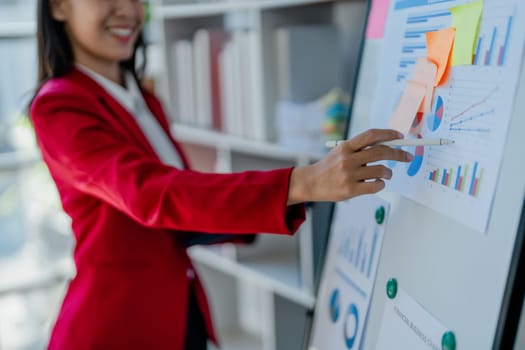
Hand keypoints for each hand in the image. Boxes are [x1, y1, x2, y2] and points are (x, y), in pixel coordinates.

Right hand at [288, 129, 413, 203]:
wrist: (311, 183)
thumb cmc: (329, 167)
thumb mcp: (340, 152)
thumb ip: (359, 148)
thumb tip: (386, 144)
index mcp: (346, 147)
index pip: (371, 135)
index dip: (388, 134)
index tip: (400, 136)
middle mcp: (348, 159)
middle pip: (381, 152)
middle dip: (398, 153)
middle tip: (407, 156)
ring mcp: (349, 175)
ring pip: (381, 170)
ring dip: (389, 172)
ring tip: (387, 174)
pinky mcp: (351, 190)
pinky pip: (376, 186)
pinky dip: (381, 184)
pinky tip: (378, 183)